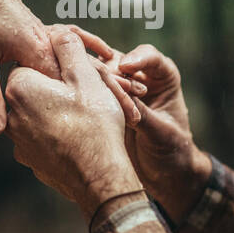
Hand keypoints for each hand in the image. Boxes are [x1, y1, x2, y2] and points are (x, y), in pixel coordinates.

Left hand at [4, 26, 144, 222]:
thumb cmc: (94, 124)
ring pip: (41, 116)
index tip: (80, 76)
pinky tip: (82, 139)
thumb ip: (68, 48)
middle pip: (37, 91)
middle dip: (60, 91)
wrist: (100, 177)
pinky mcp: (32, 161)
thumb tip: (58, 33)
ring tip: (89, 119)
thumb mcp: (86, 76)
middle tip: (89, 97)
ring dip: (61, 114)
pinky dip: (61, 136)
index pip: (34, 64)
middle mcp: (11, 116)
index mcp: (19, 88)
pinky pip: (45, 140)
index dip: (60, 68)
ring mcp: (20, 142)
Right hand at [69, 26, 210, 221]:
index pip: (148, 57)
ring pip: (95, 74)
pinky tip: (61, 96)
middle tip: (92, 79)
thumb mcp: (160, 133)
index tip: (126, 67)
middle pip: (115, 62)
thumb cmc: (172, 153)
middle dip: (104, 70)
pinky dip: (73, 93)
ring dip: (83, 80)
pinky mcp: (99, 103)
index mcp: (162, 76)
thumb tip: (118, 99)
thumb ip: (142, 114)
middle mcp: (137, 76)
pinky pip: (84, 92)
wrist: (163, 176)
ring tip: (72, 87)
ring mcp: (116, 88)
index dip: (137, 58)